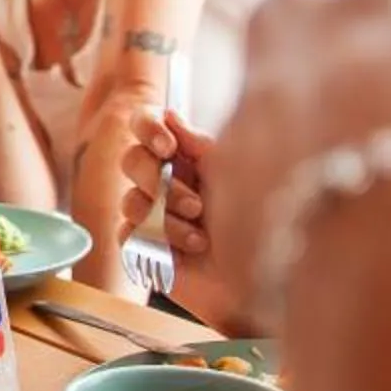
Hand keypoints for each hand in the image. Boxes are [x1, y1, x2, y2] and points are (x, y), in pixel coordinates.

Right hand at [121, 111, 259, 331]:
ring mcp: (149, 215)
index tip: (167, 146)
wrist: (261, 276)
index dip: (147, 128)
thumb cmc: (257, 222)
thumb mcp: (233, 172)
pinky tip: (191, 248)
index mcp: (184, 158)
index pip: (145, 126)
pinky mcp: (141, 247)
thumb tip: (169, 114)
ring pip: (131, 199)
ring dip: (168, 215)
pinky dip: (162, 239)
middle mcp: (163, 182)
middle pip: (131, 159)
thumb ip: (198, 143)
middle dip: (159, 180)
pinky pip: (128, 232)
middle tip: (196, 204)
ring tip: (201, 233)